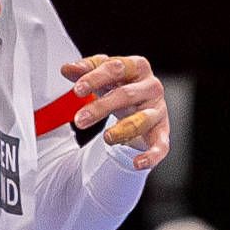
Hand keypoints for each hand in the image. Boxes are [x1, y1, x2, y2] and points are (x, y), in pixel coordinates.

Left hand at [60, 53, 170, 169]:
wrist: (139, 104)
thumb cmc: (119, 85)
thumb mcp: (102, 76)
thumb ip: (85, 71)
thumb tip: (66, 68)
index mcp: (137, 67)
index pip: (116, 68)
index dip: (96, 78)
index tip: (77, 90)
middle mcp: (151, 87)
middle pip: (126, 95)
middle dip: (101, 108)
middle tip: (79, 120)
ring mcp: (158, 110)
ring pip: (142, 120)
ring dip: (122, 130)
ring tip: (106, 138)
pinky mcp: (162, 132)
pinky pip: (161, 146)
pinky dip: (151, 156)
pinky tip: (138, 163)